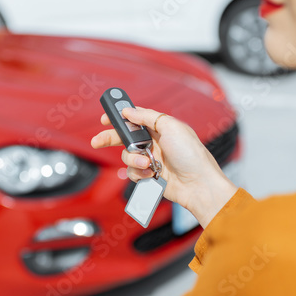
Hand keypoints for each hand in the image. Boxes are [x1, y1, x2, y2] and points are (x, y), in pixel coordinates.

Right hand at [90, 106, 237, 227]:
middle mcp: (153, 142)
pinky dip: (140, 173)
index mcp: (159, 127)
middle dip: (109, 138)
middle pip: (124, 137)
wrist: (198, 184)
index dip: (119, 117)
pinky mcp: (149, 176)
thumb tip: (129, 110)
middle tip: (97, 141)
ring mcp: (150, 159)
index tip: (104, 119)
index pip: (134, 118)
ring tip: (148, 163)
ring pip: (127, 156)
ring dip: (134, 160)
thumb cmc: (191, 154)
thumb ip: (147, 117)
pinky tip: (152, 174)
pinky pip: (133, 173)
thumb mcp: (171, 127)